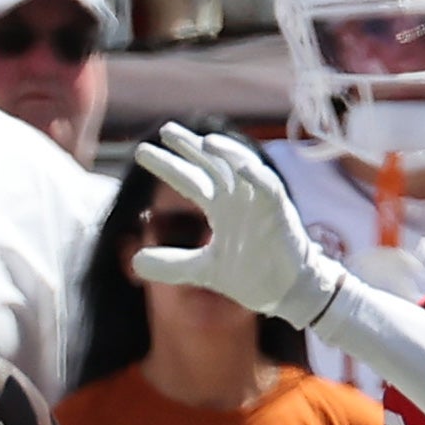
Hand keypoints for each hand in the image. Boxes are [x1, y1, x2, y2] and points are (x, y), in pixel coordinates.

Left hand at [132, 123, 342, 327]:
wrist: (289, 295)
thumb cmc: (254, 278)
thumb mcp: (205, 270)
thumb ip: (173, 263)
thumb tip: (135, 261)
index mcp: (220, 208)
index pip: (190, 180)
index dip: (168, 165)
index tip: (141, 152)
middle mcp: (237, 200)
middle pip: (212, 165)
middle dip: (191, 147)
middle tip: (166, 130)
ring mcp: (259, 203)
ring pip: (242, 168)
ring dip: (227, 153)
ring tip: (206, 141)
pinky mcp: (279, 213)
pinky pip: (268, 188)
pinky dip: (256, 176)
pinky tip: (241, 166)